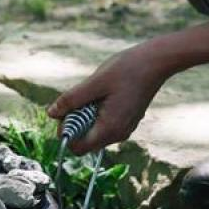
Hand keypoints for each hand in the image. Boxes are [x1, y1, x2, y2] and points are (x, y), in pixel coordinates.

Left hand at [46, 43, 174, 154]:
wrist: (157, 61)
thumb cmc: (127, 69)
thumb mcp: (94, 82)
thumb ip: (71, 100)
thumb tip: (51, 113)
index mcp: (109, 128)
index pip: (78, 148)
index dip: (66, 133)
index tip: (67, 112)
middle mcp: (118, 134)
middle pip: (85, 142)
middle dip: (75, 124)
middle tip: (80, 100)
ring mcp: (124, 128)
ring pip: (94, 133)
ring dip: (86, 118)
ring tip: (94, 95)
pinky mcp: (127, 121)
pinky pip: (104, 125)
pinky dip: (96, 114)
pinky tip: (103, 95)